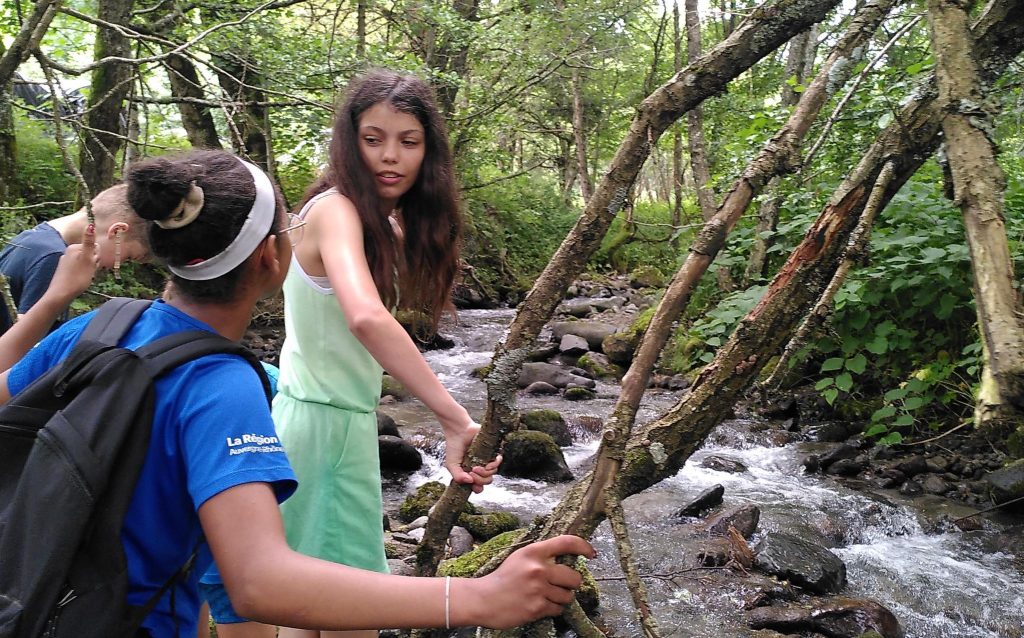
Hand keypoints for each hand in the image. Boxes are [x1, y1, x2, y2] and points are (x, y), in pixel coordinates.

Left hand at [45, 224, 98, 304]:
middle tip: (89, 272)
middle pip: (89, 255)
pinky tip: (80, 281)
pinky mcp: (64, 271)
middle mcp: (68, 252)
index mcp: (74, 248)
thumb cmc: (77, 277)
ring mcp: (65, 262)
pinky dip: (82, 274)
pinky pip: (79, 269)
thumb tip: (90, 225)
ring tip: (85, 277)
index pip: (94, 248)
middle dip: (93, 263)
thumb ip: (89, 242)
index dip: (97, 257)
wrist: (61, 293)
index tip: (93, 265)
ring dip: (89, 270)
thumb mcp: (87, 259)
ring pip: (85, 263)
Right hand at [444, 419, 500, 493]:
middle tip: (472, 471)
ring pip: (493, 473)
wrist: (458, 431)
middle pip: (487, 481)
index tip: (471, 483)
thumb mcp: (451, 465)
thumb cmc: (454, 448)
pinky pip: (498, 461)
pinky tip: (487, 463)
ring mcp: (486, 460)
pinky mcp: (492, 451)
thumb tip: (470, 481)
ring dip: (485, 473)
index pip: (479, 487)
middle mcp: (480, 468)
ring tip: (475, 467)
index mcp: (471, 473)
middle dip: (480, 480)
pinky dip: (494, 464)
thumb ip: (457, 476)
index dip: (477, 488)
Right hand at [471, 535, 595, 628]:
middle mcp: (538, 569)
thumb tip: (567, 557)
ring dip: (561, 597)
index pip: (567, 543)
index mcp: (533, 552)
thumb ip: (541, 555)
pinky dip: (552, 609)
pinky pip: (558, 609)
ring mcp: (538, 589)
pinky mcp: (537, 608)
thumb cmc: (502, 578)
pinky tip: (539, 604)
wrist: (483, 599)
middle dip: (571, 583)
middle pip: (574, 576)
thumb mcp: (520, 557)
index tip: (591, 553)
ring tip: (545, 596)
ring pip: (568, 596)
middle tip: (562, 584)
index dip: (584, 546)